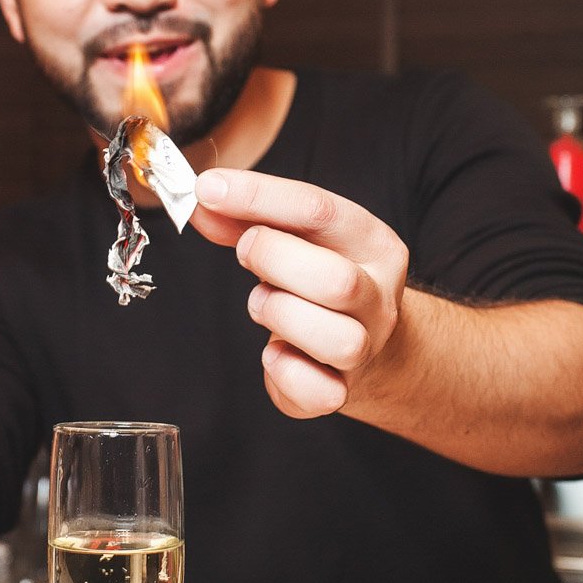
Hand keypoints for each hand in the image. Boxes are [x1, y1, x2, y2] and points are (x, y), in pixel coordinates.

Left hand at [192, 168, 408, 418]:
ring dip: (282, 316)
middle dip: (273, 261)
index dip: (257, 197)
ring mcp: (366, 346)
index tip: (208, 190)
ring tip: (262, 304)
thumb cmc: (317, 277)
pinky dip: (285, 374)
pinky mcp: (342, 390)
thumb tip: (203, 201)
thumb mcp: (293, 236)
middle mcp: (379, 295)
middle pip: (336, 281)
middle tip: (245, 253)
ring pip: (338, 340)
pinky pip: (320, 392)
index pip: (319, 210)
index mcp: (372, 243)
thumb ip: (246, 219)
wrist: (363, 336)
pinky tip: (273, 352)